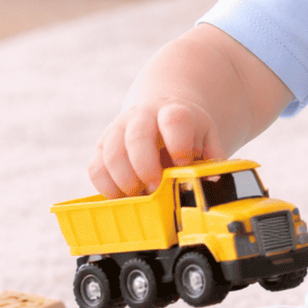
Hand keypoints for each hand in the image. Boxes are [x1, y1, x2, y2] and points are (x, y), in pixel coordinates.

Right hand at [89, 99, 222, 197]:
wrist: (160, 113)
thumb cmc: (185, 132)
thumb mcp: (205, 136)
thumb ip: (212, 157)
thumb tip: (211, 180)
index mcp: (172, 111)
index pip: (174, 121)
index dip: (179, 145)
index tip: (183, 164)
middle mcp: (142, 116)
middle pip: (137, 138)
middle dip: (146, 168)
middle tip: (155, 188)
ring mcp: (118, 129)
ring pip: (111, 154)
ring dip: (125, 181)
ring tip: (140, 195)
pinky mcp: (101, 146)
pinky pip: (95, 168)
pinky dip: (106, 187)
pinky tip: (123, 196)